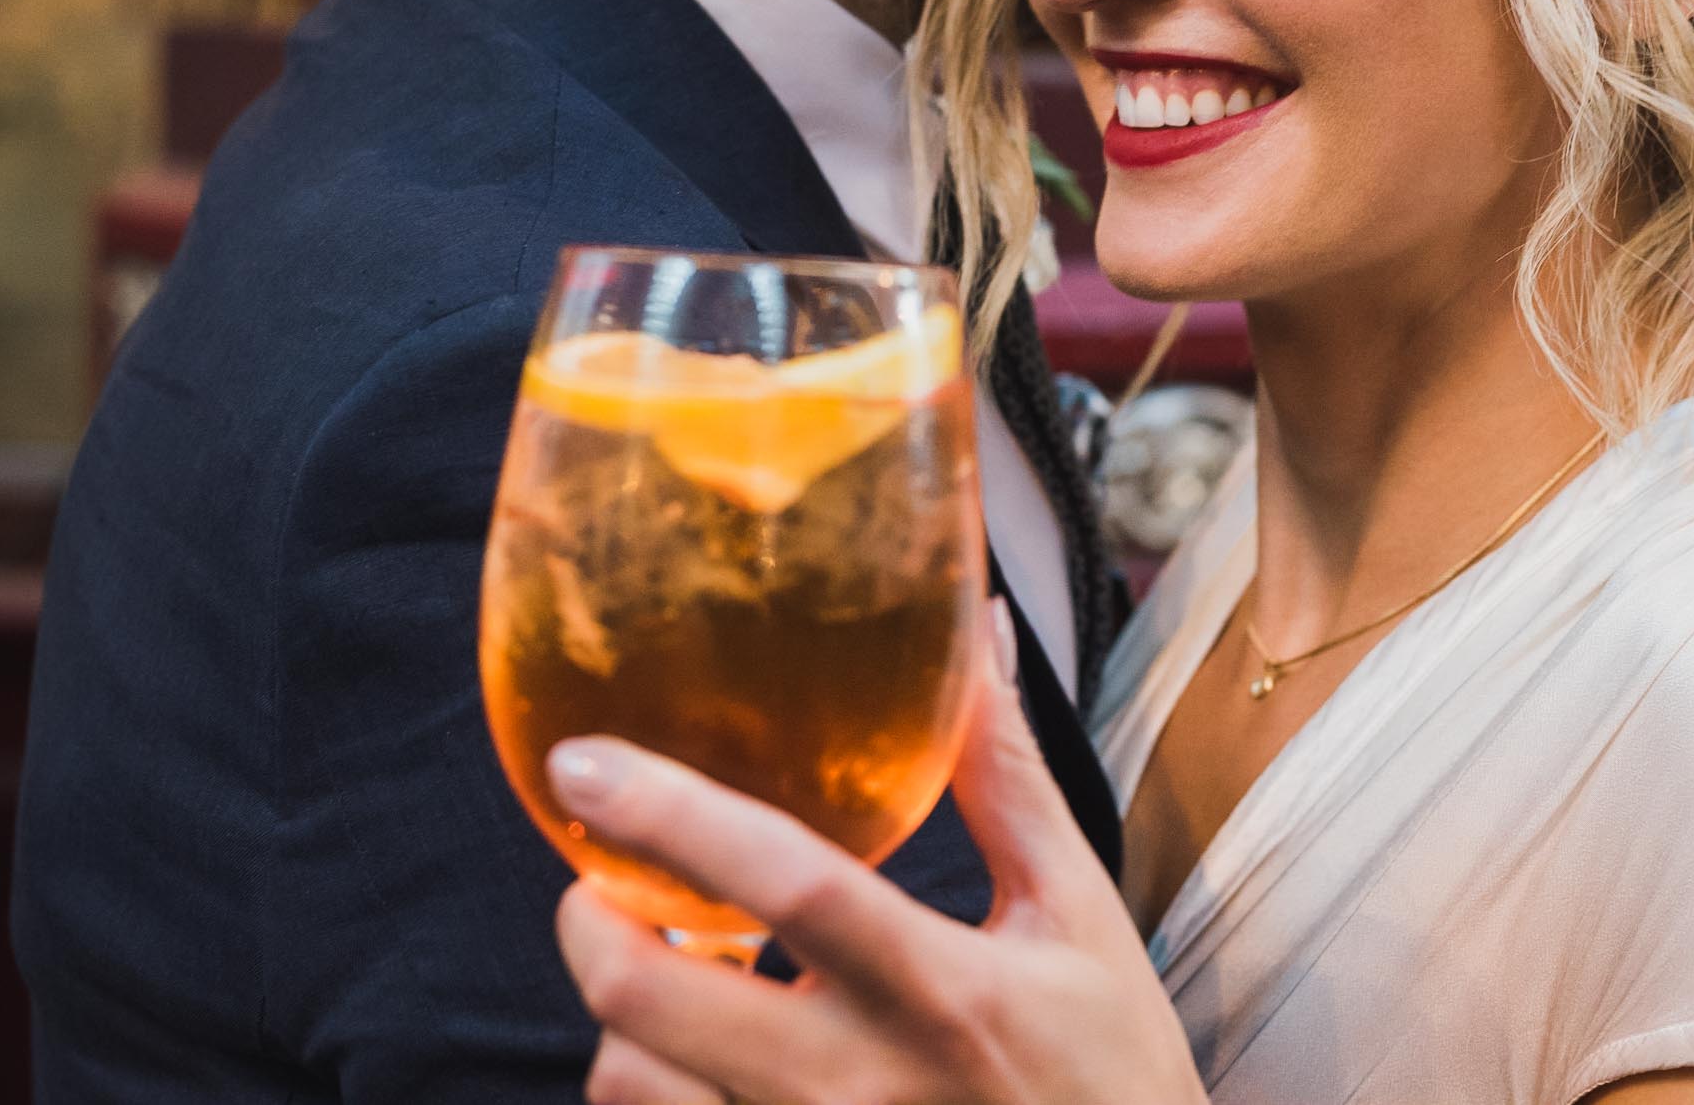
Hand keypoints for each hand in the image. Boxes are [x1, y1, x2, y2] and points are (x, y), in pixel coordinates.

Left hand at [548, 607, 1205, 1104]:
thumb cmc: (1109, 1065)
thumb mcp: (1073, 914)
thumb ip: (1006, 778)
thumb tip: (975, 633)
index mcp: (942, 991)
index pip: (786, 886)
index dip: (671, 818)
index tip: (584, 762)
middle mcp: (857, 1086)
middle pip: (650, 1002)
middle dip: (591, 919)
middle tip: (603, 872)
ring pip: (632, 1083)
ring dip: (622, 1014)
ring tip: (664, 963)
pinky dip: (655, 1085)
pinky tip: (700, 1050)